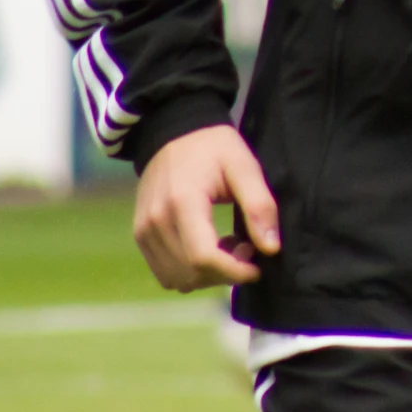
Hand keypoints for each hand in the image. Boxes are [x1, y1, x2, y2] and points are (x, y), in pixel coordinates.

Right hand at [132, 124, 279, 292]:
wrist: (173, 131)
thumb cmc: (213, 146)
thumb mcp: (244, 166)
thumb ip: (260, 206)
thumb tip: (271, 248)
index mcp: (182, 202)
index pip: (203, 258)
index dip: (234, 271)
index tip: (258, 266)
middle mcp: (155, 222)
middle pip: (191, 274)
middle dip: (225, 273)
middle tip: (247, 248)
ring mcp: (143, 230)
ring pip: (176, 279)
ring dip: (208, 275)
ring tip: (228, 247)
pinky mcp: (140, 235)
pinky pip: (164, 272)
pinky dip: (189, 271)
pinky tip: (208, 248)